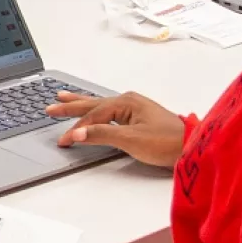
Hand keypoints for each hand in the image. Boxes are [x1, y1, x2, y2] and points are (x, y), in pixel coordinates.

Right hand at [44, 91, 186, 166]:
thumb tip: (77, 132)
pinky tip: (93, 110)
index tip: (63, 140)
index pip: (93, 115)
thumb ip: (102, 134)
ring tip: (64, 97)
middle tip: (51, 107)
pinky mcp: (138, 118)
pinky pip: (109, 111)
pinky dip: (95, 111)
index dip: (76, 128)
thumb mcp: (131, 140)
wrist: (191, 145)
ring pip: (100, 105)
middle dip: (71, 106)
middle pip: (93, 103)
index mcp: (125, 102)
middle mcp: (128, 101)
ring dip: (81, 103)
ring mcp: (134, 108)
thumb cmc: (166, 141)